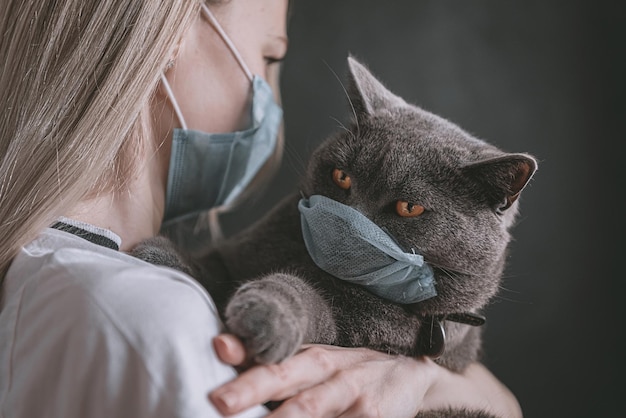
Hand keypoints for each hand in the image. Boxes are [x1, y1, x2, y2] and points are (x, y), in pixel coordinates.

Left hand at [210, 334, 438, 417]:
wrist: (411, 374)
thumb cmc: (346, 373)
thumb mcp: (313, 362)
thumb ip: (271, 362)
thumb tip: (219, 348)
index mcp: (310, 357)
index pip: (271, 356)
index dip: (243, 358)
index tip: (216, 355)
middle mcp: (329, 371)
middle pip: (286, 379)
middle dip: (252, 389)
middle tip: (221, 402)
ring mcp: (352, 394)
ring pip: (311, 407)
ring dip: (285, 416)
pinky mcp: (374, 416)